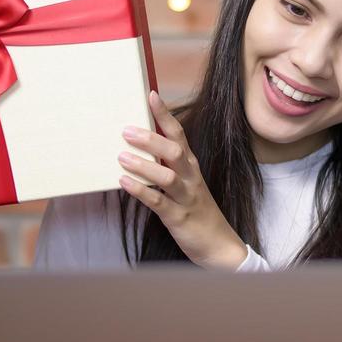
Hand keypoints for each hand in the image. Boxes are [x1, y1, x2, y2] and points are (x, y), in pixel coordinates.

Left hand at [119, 92, 248, 270]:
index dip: (165, 115)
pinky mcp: (178, 218)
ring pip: (167, 176)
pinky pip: (159, 202)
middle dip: (151, 139)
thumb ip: (168, 167)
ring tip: (121, 156)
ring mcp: (186, 198)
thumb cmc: (197, 212)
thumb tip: (141, 149)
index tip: (151, 95)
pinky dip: (141, 191)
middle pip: (174, 152)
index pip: (179, 135)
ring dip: (144, 165)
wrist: (219, 246)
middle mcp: (191, 178)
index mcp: (192, 167)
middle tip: (126, 130)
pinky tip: (124, 182)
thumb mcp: (186, 185)